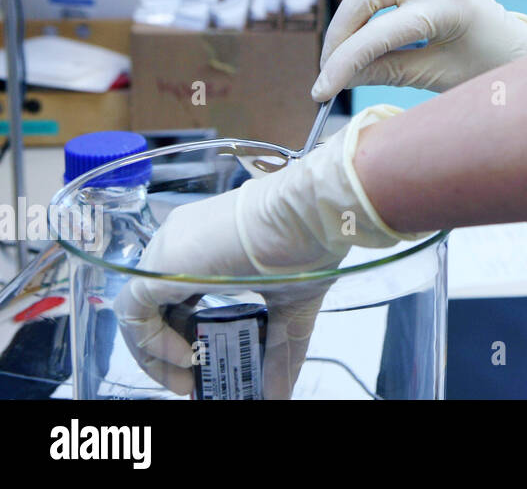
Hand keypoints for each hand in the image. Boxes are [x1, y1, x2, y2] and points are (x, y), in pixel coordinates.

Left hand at [114, 105, 423, 397]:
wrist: (306, 217)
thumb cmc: (305, 246)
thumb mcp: (292, 306)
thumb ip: (280, 351)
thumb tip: (279, 395)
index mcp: (207, 248)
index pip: (180, 297)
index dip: (188, 335)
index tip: (207, 365)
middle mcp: (179, 245)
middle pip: (157, 307)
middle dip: (173, 350)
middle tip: (196, 379)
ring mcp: (166, 252)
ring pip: (139, 310)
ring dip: (158, 352)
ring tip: (190, 376)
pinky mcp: (159, 266)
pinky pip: (134, 312)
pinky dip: (150, 342)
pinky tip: (184, 357)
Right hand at [311, 0, 526, 101]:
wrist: (517, 49)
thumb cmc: (484, 66)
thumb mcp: (435, 76)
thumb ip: (385, 71)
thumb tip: (337, 76)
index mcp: (446, 10)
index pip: (377, 35)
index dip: (342, 65)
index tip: (321, 91)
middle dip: (340, 31)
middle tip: (332, 63)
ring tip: (352, 13)